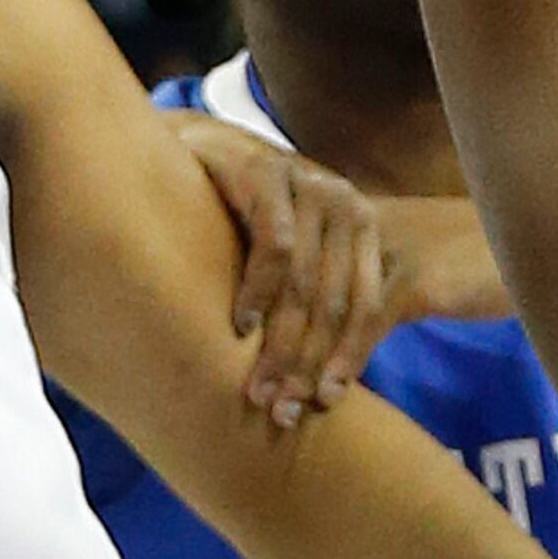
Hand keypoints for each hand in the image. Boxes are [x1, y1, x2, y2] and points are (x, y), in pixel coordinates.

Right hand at [168, 110, 397, 424]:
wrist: (191, 145)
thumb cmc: (237, 212)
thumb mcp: (284, 252)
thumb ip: (306, 298)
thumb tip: (315, 380)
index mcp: (362, 227)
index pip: (366, 306)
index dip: (347, 359)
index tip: (325, 406)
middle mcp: (346, 204)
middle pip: (336, 303)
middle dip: (308, 365)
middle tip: (283, 413)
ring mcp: (310, 186)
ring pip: (307, 284)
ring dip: (281, 345)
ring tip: (258, 389)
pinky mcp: (269, 174)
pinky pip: (276, 245)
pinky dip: (259, 291)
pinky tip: (238, 327)